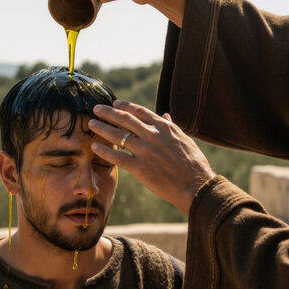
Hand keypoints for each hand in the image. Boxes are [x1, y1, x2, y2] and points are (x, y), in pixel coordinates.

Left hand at [88, 100, 215, 214]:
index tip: (114, 103)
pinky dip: (105, 151)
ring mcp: (145, 151)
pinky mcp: (140, 168)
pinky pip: (118, 157)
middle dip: (108, 113)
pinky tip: (95, 147)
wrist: (196, 185)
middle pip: (125, 120)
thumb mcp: (185, 139)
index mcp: (164, 127)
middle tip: (96, 109)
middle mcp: (153, 136)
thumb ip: (172, 127)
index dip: (125, 106)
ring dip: (102, 128)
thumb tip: (166, 115)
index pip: (140, 112)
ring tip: (91, 124)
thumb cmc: (193, 164)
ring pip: (118, 136)